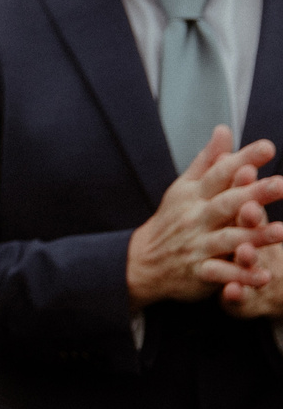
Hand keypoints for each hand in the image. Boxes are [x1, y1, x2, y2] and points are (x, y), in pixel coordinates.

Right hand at [128, 127, 282, 307]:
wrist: (141, 261)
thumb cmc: (171, 221)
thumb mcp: (184, 188)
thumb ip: (208, 161)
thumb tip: (224, 130)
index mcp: (194, 195)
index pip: (220, 173)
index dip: (242, 159)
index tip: (267, 147)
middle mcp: (196, 218)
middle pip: (227, 204)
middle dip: (253, 194)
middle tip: (281, 184)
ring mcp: (196, 245)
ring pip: (227, 239)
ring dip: (254, 236)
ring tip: (282, 230)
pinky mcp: (199, 272)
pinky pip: (222, 275)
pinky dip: (242, 277)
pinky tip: (264, 275)